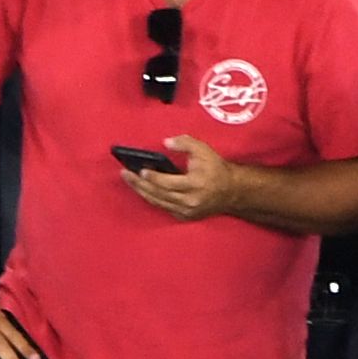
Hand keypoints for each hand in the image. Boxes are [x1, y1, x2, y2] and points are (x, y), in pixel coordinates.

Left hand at [123, 135, 238, 221]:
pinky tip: (141, 190)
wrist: (232, 190)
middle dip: (139, 183)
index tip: (140, 169)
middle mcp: (190, 200)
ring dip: (141, 191)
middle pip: (158, 194)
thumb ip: (184, 143)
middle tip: (125, 173)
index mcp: (195, 184)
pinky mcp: (186, 216)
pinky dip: (152, 199)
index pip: (167, 183)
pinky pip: (164, 208)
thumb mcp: (203, 150)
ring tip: (129, 180)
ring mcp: (188, 211)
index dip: (152, 177)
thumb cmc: (216, 168)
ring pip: (158, 202)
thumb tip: (166, 142)